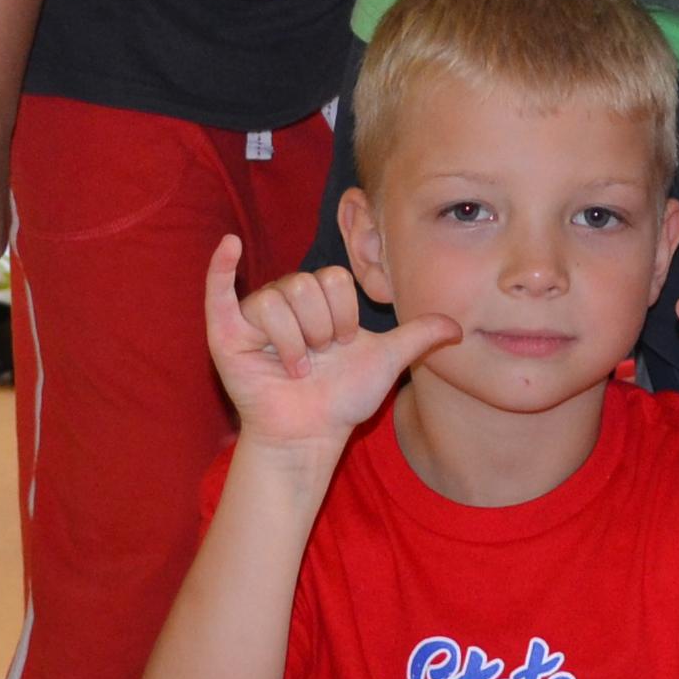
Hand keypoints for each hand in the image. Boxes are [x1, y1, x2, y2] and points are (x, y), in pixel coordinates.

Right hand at [201, 236, 458, 455]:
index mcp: (318, 296)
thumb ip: (418, 336)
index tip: (342, 345)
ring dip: (293, 343)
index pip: (333, 279)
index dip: (344, 316)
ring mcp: (252, 314)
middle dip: (320, 330)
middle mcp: (285, 297)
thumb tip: (459, 326)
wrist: (311, 434)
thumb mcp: (385, 360)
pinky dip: (220, 266)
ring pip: (276, 301)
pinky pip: (218, 290)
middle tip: (316, 360)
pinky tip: (228, 245)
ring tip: (294, 367)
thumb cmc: (343, 396)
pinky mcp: (226, 332)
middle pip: (305, 285)